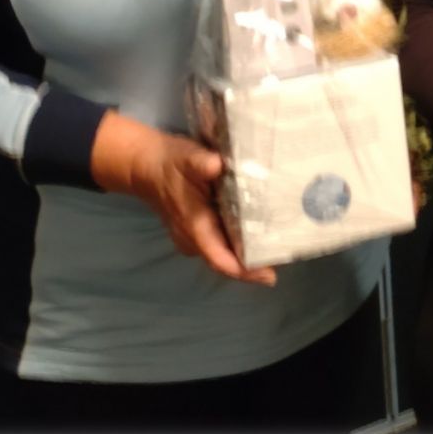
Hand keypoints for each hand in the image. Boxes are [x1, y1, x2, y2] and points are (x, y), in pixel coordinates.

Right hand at [91, 112, 275, 285]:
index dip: (244, 271)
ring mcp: (195, 238)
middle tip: (286, 256)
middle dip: (254, 263)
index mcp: (194, 227)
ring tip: (281, 247)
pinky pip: (223, 243)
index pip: (220, 259)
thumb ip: (202, 162)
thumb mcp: (186, 157)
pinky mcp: (201, 231)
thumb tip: (218, 165)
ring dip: (249, 253)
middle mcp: (194, 240)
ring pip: (225, 253)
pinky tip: (264, 232)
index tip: (269, 276)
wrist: (147, 166)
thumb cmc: (170, 163)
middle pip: (227, 260)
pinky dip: (242, 241)